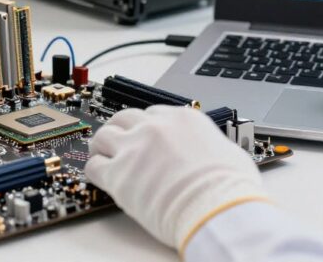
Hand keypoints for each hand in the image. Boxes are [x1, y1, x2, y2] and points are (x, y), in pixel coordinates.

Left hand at [85, 105, 267, 250]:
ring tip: (104, 158)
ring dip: (103, 147)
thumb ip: (212, 145)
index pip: (153, 114)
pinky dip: (95, 171)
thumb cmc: (228, 187)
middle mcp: (155, 127)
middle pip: (125, 118)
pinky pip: (94, 166)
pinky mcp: (117, 174)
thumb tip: (214, 153)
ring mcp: (134, 148)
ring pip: (104, 136)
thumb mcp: (228, 151)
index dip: (147, 127)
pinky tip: (102, 179)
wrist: (216, 208)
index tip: (145, 137)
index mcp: (183, 119)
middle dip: (122, 130)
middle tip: (120, 144)